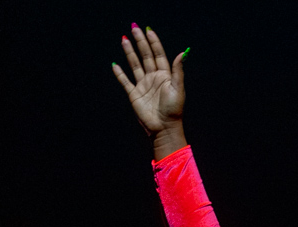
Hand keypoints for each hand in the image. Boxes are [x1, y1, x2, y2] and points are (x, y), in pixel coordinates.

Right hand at [112, 26, 187, 158]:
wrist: (164, 128)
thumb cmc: (174, 110)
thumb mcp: (177, 88)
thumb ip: (177, 70)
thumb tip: (182, 52)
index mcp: (164, 75)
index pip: (158, 54)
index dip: (153, 42)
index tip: (148, 30)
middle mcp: (153, 78)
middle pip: (145, 56)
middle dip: (140, 42)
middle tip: (134, 28)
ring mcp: (143, 85)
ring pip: (135, 65)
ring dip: (129, 52)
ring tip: (124, 39)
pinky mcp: (134, 95)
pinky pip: (125, 82)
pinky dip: (120, 74)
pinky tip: (115, 65)